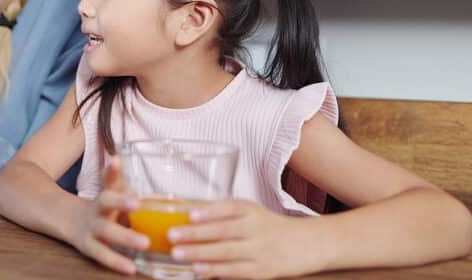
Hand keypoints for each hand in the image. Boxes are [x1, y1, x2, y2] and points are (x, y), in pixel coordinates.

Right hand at [70, 157, 148, 275]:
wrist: (67, 220)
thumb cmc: (101, 207)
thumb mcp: (109, 193)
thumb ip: (116, 180)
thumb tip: (117, 159)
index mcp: (104, 195)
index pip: (108, 180)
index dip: (112, 171)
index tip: (116, 160)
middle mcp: (96, 209)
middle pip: (105, 202)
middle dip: (120, 202)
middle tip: (138, 204)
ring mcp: (90, 228)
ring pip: (106, 231)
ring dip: (124, 238)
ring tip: (145, 244)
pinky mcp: (88, 246)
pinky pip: (102, 255)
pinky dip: (116, 262)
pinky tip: (130, 269)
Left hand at [168, 199, 320, 278]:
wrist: (306, 244)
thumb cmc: (267, 225)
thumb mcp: (249, 212)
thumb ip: (222, 214)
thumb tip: (183, 218)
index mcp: (250, 210)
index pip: (230, 208)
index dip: (211, 211)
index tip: (191, 213)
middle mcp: (256, 229)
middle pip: (225, 232)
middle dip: (196, 234)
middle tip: (172, 235)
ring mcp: (260, 251)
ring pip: (227, 253)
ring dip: (201, 254)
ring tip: (179, 254)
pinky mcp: (262, 271)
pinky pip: (236, 271)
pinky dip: (216, 271)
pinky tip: (199, 270)